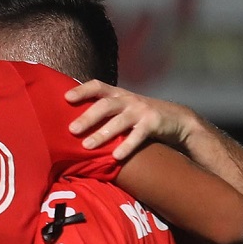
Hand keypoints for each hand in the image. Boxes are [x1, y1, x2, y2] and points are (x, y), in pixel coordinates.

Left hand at [66, 80, 197, 160]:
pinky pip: (138, 135)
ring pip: (119, 121)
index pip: (97, 86)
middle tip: (72, 129)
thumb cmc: (141, 115)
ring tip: (87, 146)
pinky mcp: (153, 123)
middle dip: (88, 117)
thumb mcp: (123, 108)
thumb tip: (75, 123)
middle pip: (105, 105)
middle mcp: (128, 100)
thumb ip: (105, 111)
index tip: (66, 98)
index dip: (82, 90)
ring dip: (102, 134)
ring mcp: (141, 110)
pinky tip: (116, 156)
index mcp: (118, 95)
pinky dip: (126, 146)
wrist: (176, 118)